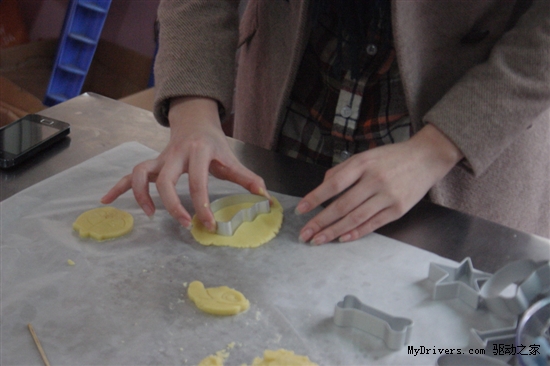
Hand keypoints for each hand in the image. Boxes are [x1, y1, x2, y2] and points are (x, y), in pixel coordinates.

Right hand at [101, 97, 268, 230]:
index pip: (198, 182)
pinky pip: (129, 174)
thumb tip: (265, 197)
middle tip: (184, 224)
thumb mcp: (231, 158)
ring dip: (139, 195)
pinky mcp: (150, 164)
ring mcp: (159, 158)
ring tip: (149, 215)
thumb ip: (247, 178)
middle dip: (171, 204)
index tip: (208, 224)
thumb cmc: (214, 144)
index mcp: (198, 152)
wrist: (195, 122)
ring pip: (139, 173)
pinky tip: (106, 200)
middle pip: (165, 179)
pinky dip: (117, 187)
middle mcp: (175, 154)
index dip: (202, 205)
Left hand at [295, 124, 463, 243]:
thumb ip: (343, 170)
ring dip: (334, 231)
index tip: (300, 209)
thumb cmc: (391, 157)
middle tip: (304, 234)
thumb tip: (322, 188)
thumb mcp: (365, 156)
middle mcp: (374, 180)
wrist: (427, 158)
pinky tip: (342, 238)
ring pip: (355, 218)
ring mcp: (388, 196)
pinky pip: (373, 224)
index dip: (315, 198)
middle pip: (342, 205)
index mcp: (363, 164)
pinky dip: (356, 232)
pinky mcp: (398, 209)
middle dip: (320, 221)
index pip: (334, 184)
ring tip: (318, 240)